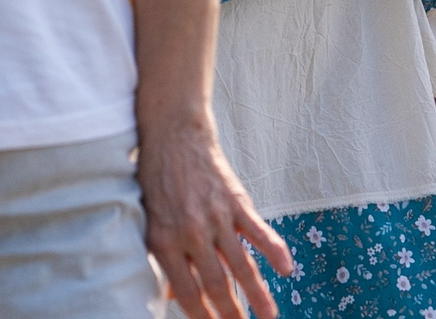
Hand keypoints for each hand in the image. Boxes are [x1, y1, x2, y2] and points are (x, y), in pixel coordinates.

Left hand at [139, 113, 291, 317]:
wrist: (172, 134)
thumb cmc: (157, 180)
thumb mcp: (149, 221)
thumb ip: (164, 258)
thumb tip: (174, 295)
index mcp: (164, 240)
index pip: (187, 291)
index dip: (202, 317)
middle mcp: (191, 232)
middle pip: (216, 284)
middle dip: (231, 315)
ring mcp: (216, 216)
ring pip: (241, 264)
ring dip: (258, 295)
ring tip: (269, 317)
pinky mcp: (235, 201)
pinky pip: (259, 231)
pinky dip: (274, 251)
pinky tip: (286, 270)